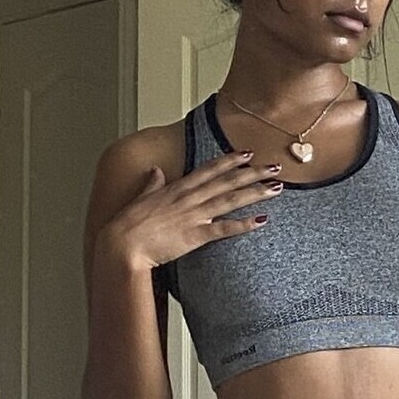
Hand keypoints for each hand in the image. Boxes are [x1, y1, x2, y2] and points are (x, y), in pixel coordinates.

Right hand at [104, 151, 283, 269]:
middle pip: (227, 182)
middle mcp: (189, 198)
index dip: (230, 160)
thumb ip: (152, 184)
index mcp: (177, 188)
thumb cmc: (127, 225)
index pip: (209, 170)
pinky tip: (261, 220)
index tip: (247, 152)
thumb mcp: (141, 199)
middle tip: (274, 166)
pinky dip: (244, 224)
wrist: (121, 246)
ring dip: (255, 192)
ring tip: (276, 188)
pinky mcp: (195, 236)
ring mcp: (193, 216)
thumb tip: (156, 171)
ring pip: (230, 200)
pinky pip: (224, 229)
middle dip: (253, 173)